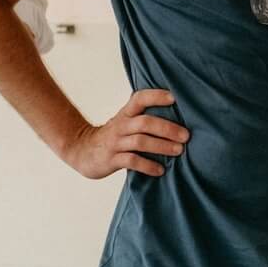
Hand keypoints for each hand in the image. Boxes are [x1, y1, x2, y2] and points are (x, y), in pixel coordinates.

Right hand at [66, 89, 188, 178]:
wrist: (81, 151)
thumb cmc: (113, 137)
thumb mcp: (125, 122)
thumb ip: (144, 118)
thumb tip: (179, 121)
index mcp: (126, 114)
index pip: (140, 98)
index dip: (156, 96)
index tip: (174, 97)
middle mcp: (121, 125)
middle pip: (145, 122)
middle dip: (167, 128)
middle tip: (186, 136)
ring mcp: (115, 143)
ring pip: (140, 142)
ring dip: (162, 146)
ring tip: (179, 151)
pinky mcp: (111, 160)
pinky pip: (131, 161)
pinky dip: (148, 166)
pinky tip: (160, 170)